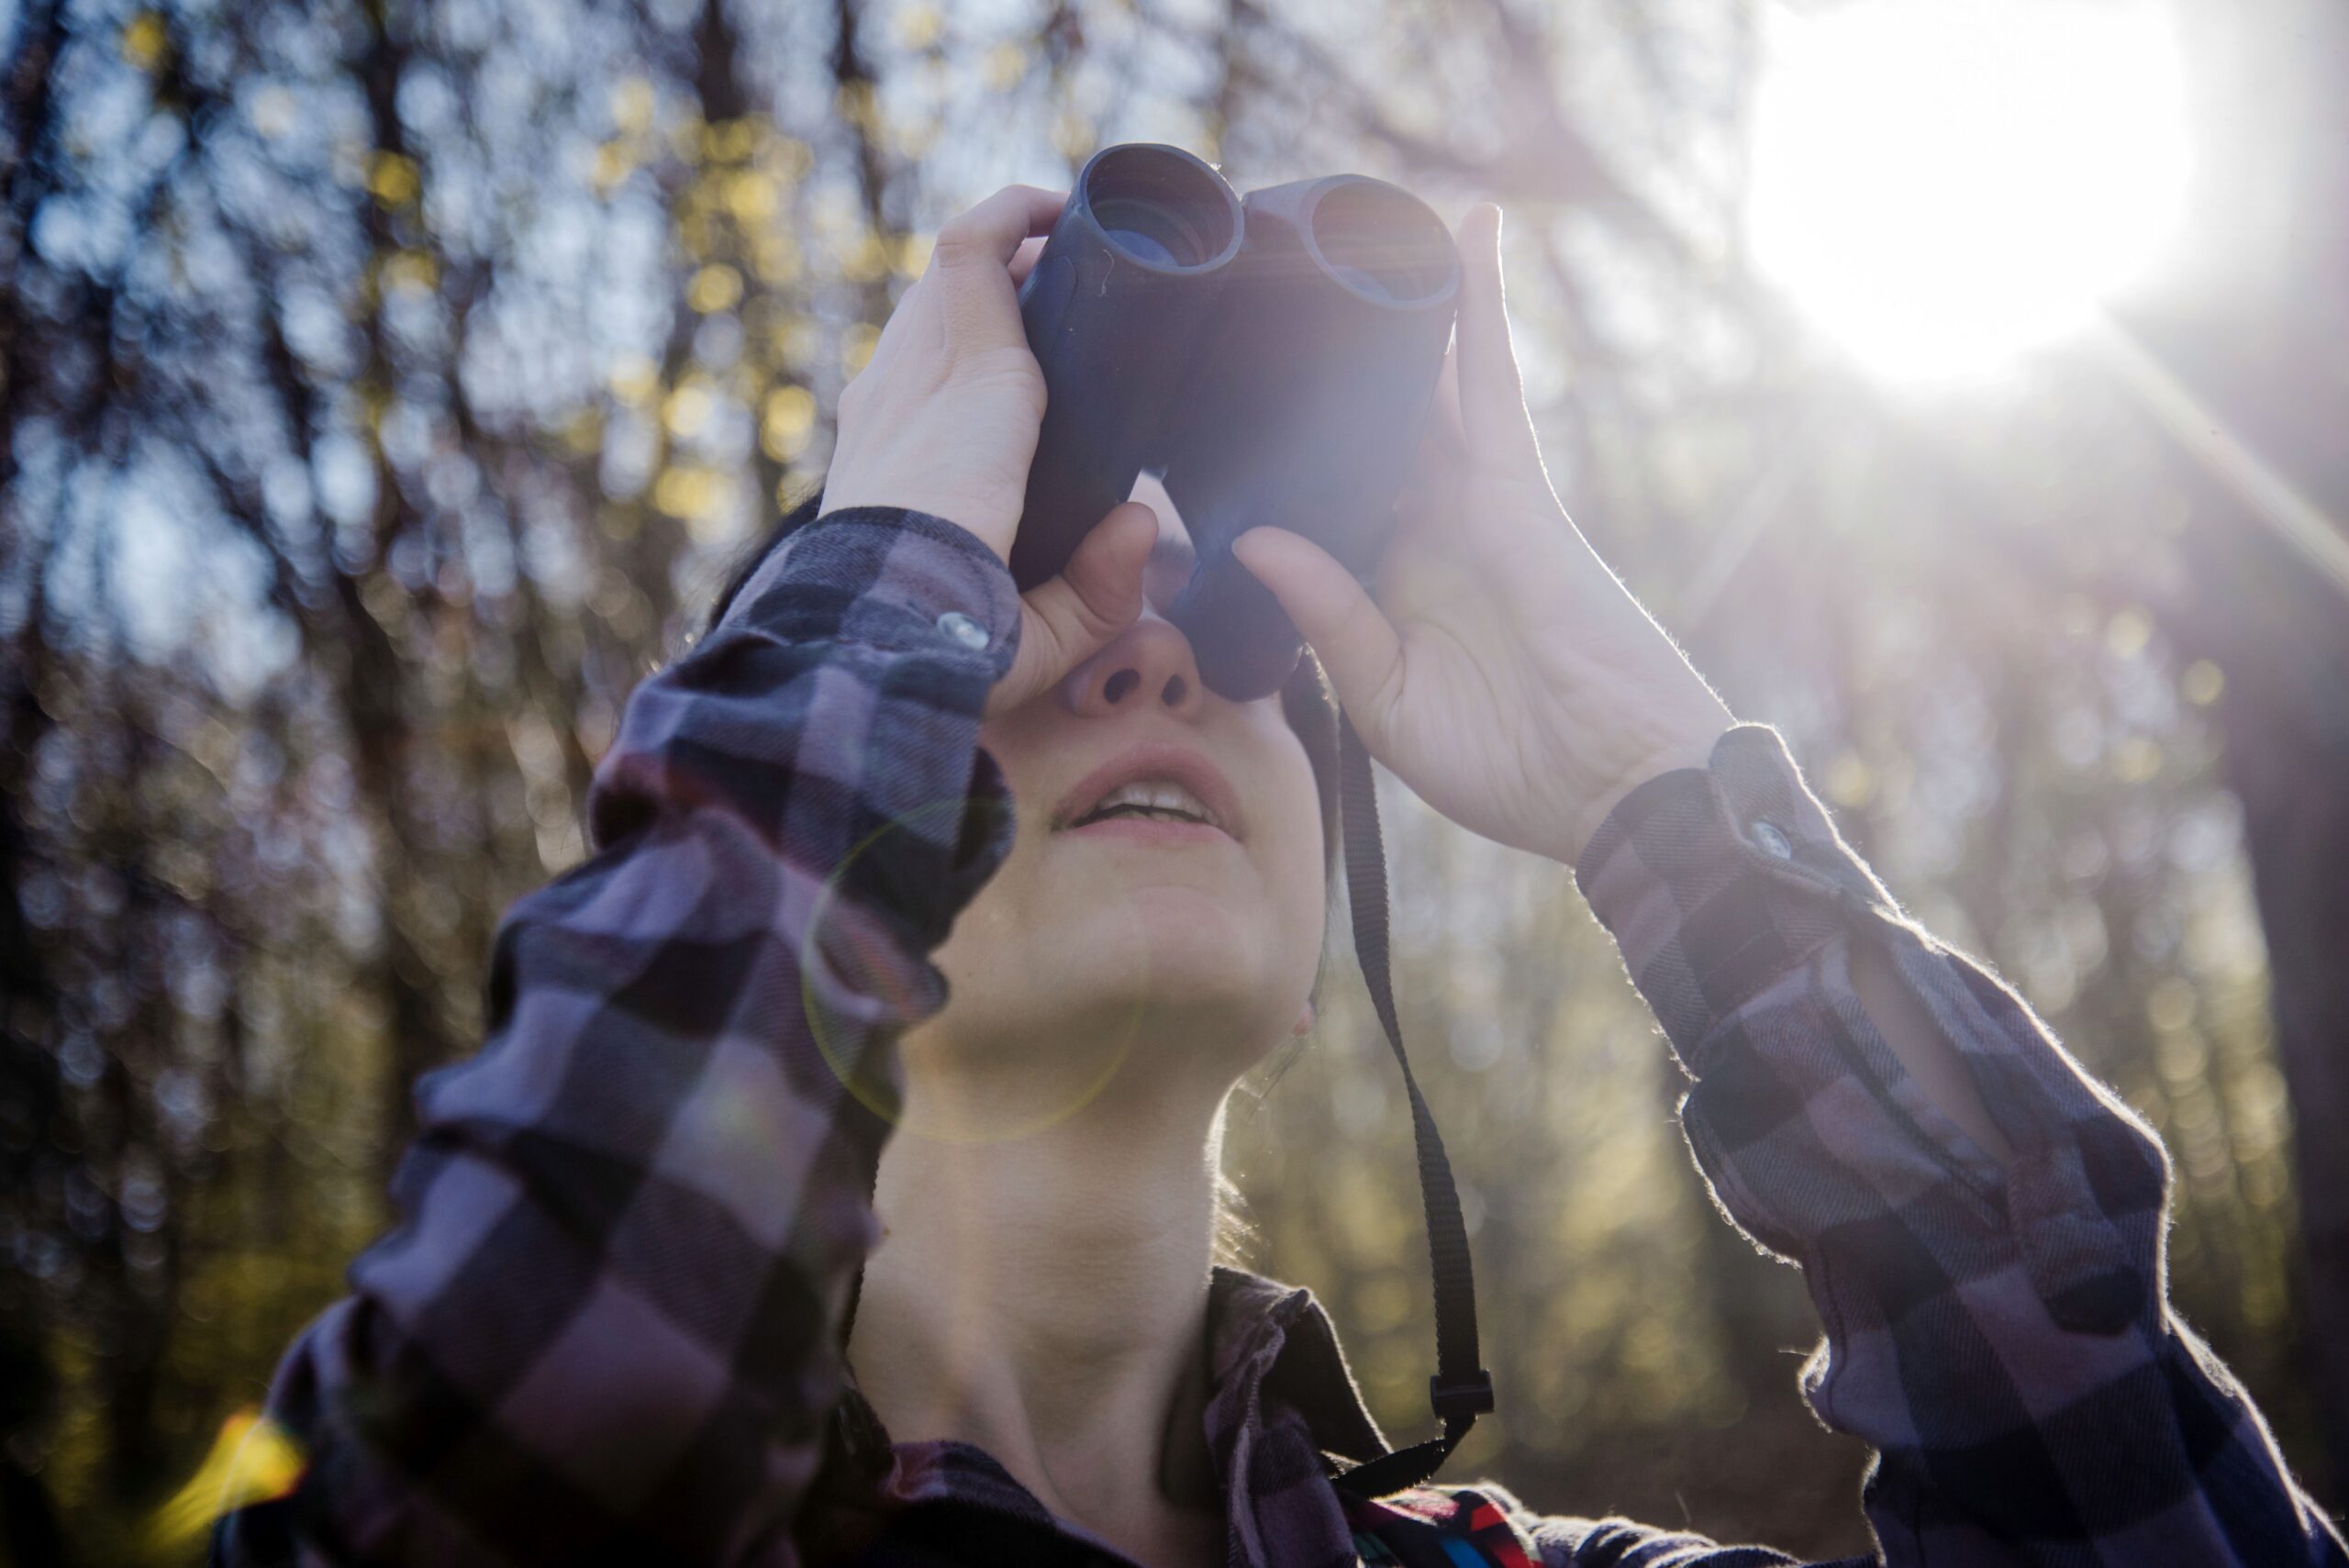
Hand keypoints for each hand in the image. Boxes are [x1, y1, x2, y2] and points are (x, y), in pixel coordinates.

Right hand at [820, 185, 1157, 716]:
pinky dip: (1016, 214)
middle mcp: (893, 404)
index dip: (974, 369)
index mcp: (892, 470)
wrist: (898, 620)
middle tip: (1078, 305)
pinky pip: (974, 245)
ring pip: (957, 275)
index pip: (923, 391)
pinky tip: (1063, 208)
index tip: (1042, 369)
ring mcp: (921, 369)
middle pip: (939, 320)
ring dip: (1016, 249)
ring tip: (1077, 245)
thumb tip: (1144, 525)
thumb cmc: (945, 644)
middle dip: (1006, 300)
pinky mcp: (963, 351)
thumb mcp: (1037, 629)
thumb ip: (1095, 587)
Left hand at [1233, 205, 1731, 866]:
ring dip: (1400, 309)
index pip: (1324, 497)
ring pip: (1426, 383)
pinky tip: (1464, 234)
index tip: (1210, 405)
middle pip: (1365, 424)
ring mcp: (1475, 503)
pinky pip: (1493, 382)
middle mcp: (1428, 530)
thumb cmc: (1511, 766)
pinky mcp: (1518, 490)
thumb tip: (1255, 536)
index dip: (1277, 450)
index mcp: (1391, 586)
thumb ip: (1328, 617)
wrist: (1619, 793)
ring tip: (1356, 229)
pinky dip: (1481, 308)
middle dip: (1325, 364)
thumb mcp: (1386, 702)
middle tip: (1268, 288)